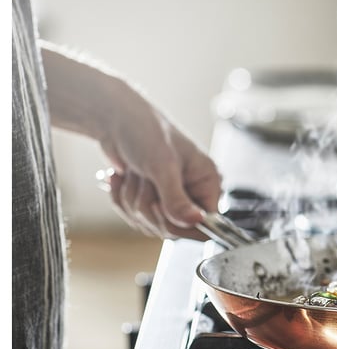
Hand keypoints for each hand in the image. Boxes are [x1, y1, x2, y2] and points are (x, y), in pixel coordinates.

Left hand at [99, 94, 221, 239]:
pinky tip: (123, 177)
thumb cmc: (146, 131)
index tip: (161, 205)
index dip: (182, 221)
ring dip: (133, 199)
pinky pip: (134, 219)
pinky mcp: (150, 202)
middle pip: (173, 228)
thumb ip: (177, 199)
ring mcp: (170, 200)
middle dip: (149, 205)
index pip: (206, 222)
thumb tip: (197, 221)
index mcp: (207, 182)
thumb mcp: (163, 166)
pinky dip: (122, 199)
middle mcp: (192, 193)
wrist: (116, 121)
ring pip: (150, 224)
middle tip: (146, 180)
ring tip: (135, 173)